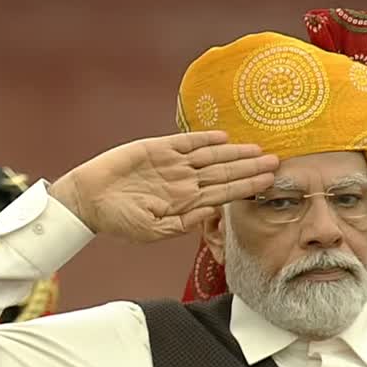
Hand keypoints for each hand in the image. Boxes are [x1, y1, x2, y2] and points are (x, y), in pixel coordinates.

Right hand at [50, 130, 277, 242]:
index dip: (248, 187)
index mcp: (186, 202)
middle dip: (251, 168)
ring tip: (258, 149)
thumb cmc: (119, 220)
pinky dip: (204, 138)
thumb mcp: (153, 230)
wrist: (89, 200)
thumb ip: (184, 222)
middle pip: (225, 173)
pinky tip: (223, 137)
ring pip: (211, 156)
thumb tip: (213, 211)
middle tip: (277, 162)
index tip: (271, 183)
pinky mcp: (158, 149)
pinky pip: (186, 142)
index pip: (225, 193)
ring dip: (235, 153)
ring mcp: (173, 164)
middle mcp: (185, 182)